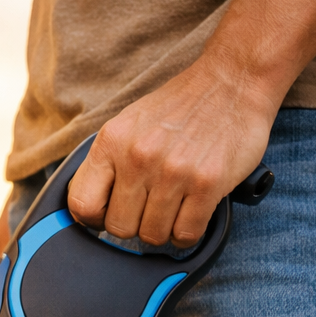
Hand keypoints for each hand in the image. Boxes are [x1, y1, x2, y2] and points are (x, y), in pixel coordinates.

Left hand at [65, 0, 315, 247]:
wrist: (232, 80)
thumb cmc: (178, 108)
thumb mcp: (128, 125)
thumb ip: (107, 163)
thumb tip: (89, 211)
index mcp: (112, 142)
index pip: (82, 205)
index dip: (94, 219)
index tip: (109, 215)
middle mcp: (139, 157)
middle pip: (120, 228)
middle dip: (134, 225)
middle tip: (149, 210)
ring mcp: (173, 171)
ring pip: (153, 236)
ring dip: (163, 230)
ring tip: (173, 209)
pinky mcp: (208, 183)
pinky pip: (186, 234)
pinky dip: (187, 233)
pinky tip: (191, 215)